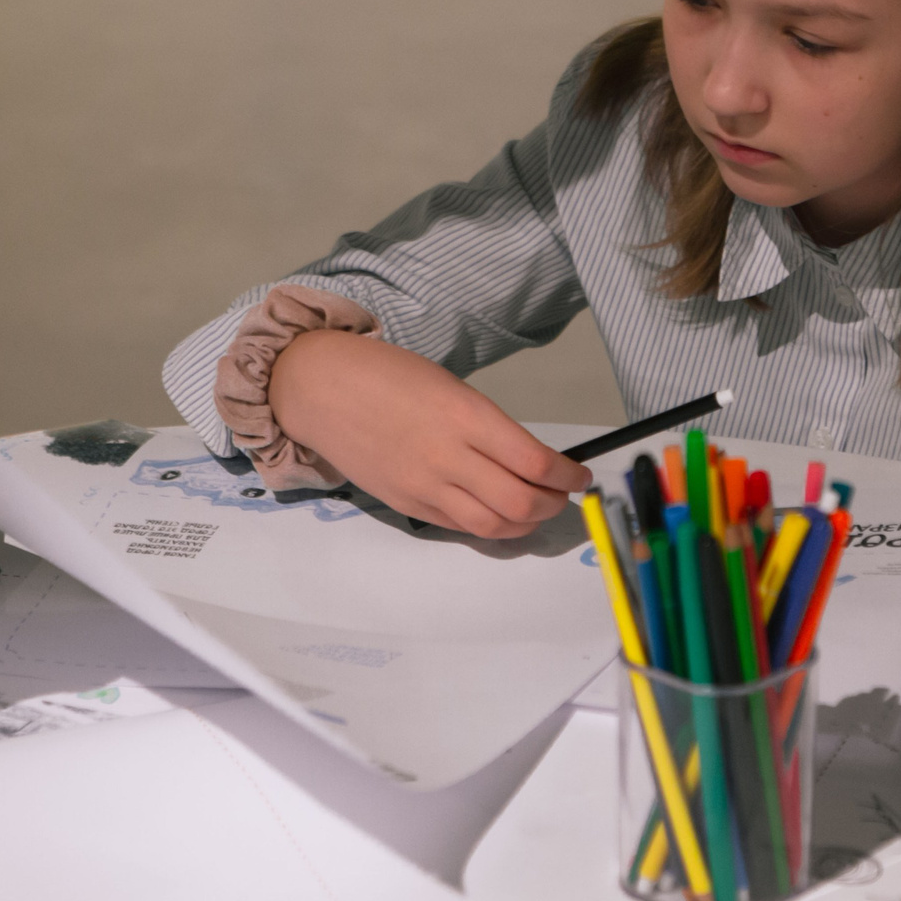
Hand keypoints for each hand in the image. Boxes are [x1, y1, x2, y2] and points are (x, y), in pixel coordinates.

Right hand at [270, 329, 590, 538]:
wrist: (321, 388)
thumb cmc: (388, 375)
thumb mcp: (451, 387)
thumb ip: (488, 425)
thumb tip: (529, 459)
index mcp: (466, 417)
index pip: (535, 463)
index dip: (568, 477)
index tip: (579, 475)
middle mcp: (449, 457)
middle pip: (520, 503)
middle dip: (554, 505)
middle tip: (564, 496)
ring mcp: (425, 487)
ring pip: (492, 526)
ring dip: (525, 524)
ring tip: (536, 510)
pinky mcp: (406, 506)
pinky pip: (459, 526)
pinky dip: (489, 525)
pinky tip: (498, 512)